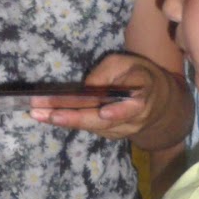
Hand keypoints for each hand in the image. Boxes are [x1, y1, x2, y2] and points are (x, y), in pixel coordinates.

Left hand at [30, 53, 163, 140]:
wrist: (160, 103)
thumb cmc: (139, 77)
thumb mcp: (128, 64)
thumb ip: (108, 71)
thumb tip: (87, 87)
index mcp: (142, 97)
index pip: (132, 106)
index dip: (119, 112)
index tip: (105, 113)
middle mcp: (132, 119)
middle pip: (102, 122)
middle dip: (74, 118)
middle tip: (48, 113)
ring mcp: (121, 130)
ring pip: (92, 127)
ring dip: (64, 120)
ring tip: (38, 113)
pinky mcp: (111, 135)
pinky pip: (89, 128)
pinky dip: (68, 121)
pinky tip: (46, 115)